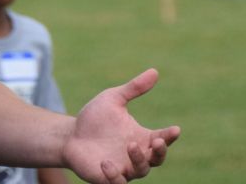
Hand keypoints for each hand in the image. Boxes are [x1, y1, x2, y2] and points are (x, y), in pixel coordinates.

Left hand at [62, 69, 179, 183]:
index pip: (162, 139)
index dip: (170, 136)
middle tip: (157, 141)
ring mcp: (124, 168)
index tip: (175, 129)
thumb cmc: (94, 118)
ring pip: (140, 171)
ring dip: (139, 160)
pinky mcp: (107, 178)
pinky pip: (117, 183)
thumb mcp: (113, 99)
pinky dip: (115, 176)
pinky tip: (106, 162)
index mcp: (141, 137)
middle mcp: (136, 155)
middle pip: (157, 159)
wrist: (70, 135)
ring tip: (130, 146)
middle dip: (160, 152)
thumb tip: (155, 71)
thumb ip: (133, 88)